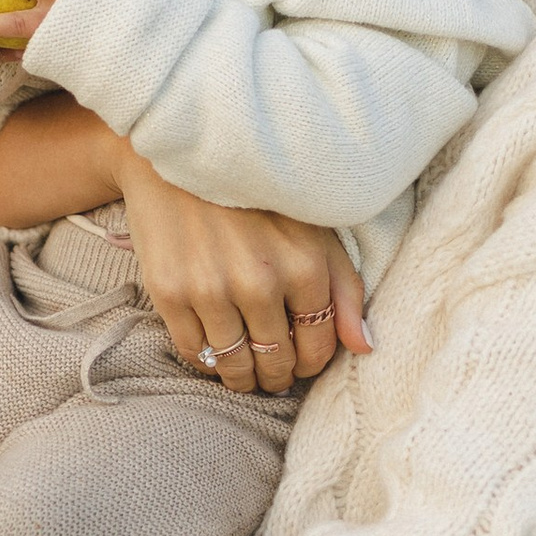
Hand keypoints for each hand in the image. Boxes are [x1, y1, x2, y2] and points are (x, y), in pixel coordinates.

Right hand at [117, 158, 368, 394]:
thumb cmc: (257, 196)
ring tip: (246, 372)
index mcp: (305, 266)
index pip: (317, 347)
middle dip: (278, 375)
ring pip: (235, 364)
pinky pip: (194, 352)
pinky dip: (207, 361)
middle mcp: (259, 281)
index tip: (301, 362)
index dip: (311, 364)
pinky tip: (215, 352)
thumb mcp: (315, 231)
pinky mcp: (170, 291)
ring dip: (243, 377)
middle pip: (276, 361)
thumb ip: (346, 289)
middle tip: (273, 374)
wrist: (180, 158)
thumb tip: (365, 347)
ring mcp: (211, 288)